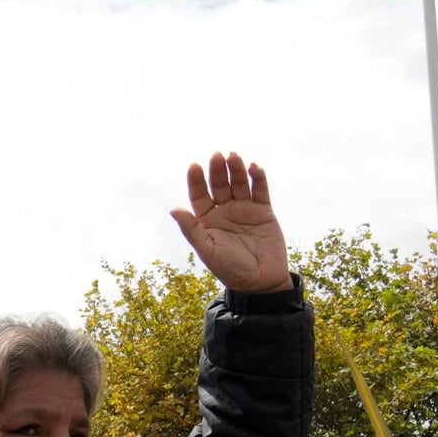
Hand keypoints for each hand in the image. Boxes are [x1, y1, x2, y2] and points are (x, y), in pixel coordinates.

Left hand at [168, 152, 290, 294]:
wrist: (260, 281)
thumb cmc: (230, 269)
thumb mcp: (207, 250)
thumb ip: (191, 229)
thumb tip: (173, 209)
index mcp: (207, 220)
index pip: (199, 195)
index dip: (196, 180)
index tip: (194, 166)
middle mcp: (225, 211)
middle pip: (219, 185)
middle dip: (217, 170)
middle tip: (216, 155)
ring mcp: (245, 209)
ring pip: (239, 183)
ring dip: (236, 169)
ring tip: (234, 157)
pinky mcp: (264, 211)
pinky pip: (260, 190)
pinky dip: (258, 178)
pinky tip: (254, 167)